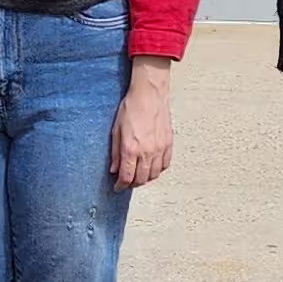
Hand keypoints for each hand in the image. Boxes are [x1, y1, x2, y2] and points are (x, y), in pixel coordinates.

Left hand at [111, 57, 174, 188]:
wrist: (149, 94)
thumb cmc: (131, 108)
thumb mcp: (116, 130)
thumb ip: (115, 152)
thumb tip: (114, 168)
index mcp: (131, 149)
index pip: (126, 177)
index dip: (120, 185)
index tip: (117, 187)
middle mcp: (146, 152)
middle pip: (141, 179)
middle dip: (132, 183)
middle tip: (127, 181)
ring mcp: (159, 149)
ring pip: (154, 175)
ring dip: (145, 178)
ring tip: (138, 174)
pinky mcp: (168, 144)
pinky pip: (165, 165)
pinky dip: (158, 169)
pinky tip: (152, 166)